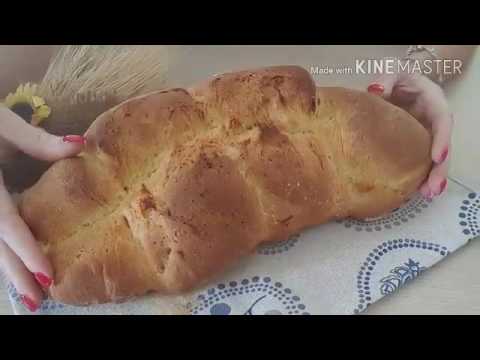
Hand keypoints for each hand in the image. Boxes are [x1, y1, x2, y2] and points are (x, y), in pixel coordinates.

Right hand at [0, 105, 84, 311]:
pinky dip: (3, 252)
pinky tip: (16, 268)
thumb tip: (82, 146)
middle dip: (15, 274)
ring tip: (29, 295)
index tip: (47, 273)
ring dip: (8, 270)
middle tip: (37, 302)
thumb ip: (39, 141)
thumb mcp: (4, 125)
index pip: (6, 223)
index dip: (26, 249)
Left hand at [367, 72, 451, 198]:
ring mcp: (426, 136)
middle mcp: (433, 122)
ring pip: (434, 159)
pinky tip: (415, 191)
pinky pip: (420, 162)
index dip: (441, 140)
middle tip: (433, 188)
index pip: (442, 121)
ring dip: (432, 178)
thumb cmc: (396, 79)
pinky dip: (419, 177)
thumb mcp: (393, 73)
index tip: (438, 157)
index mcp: (433, 103)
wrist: (395, 85)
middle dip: (440, 169)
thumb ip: (386, 80)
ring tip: (426, 194)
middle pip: (442, 147)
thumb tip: (375, 90)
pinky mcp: (415, 146)